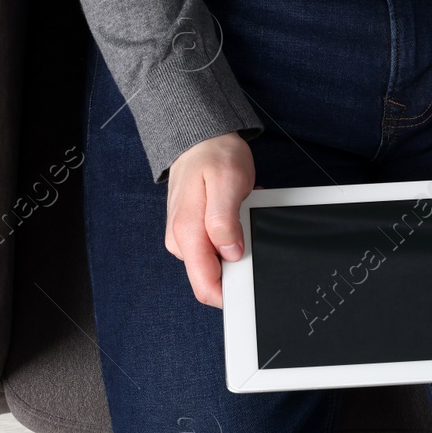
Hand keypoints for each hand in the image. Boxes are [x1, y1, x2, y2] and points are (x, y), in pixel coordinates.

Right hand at [164, 133, 254, 307]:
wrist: (200, 139)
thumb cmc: (214, 155)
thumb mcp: (228, 181)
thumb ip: (225, 221)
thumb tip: (230, 253)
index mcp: (187, 233)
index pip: (205, 286)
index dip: (231, 293)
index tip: (251, 282)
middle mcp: (181, 241)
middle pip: (213, 278)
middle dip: (237, 262)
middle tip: (246, 227)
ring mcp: (185, 238)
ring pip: (217, 263)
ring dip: (236, 245)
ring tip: (240, 214)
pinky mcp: (192, 233)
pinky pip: (216, 247)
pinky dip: (231, 235)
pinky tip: (235, 214)